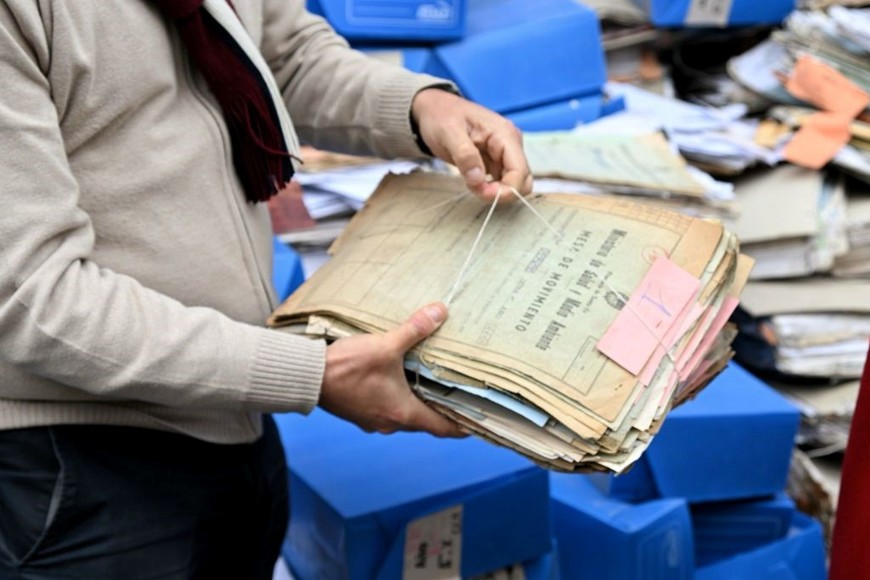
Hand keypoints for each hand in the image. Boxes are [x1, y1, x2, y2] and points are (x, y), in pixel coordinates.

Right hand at [319, 302, 464, 437]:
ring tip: (430, 384)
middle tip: (457, 395)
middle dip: (441, 409)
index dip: (462, 426)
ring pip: (404, 415)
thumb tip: (439, 312)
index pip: (443, 428)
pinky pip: (385, 409)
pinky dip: (396, 399)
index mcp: (403, 413)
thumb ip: (414, 330)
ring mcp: (372, 420)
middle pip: (425, 422)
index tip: (477, 423)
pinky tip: (396, 381)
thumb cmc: (347, 367)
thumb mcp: (386, 345)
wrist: (307, 377)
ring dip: (416, 402)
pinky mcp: (358, 412)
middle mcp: (390, 422)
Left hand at [411, 88, 532, 201]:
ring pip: (512, 183)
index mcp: (505, 134)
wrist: (435, 110)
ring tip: (470, 182)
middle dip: (502, 192)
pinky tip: (472, 180)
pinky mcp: (496, 161)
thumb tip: (477, 179)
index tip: (482, 193)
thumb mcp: (448, 132)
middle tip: (476, 190)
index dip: (506, 189)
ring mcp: (504, 153)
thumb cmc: (442, 116)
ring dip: (494, 191)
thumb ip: (464, 154)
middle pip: (522, 180)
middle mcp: (510, 144)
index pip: (520, 171)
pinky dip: (489, 188)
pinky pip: (501, 182)